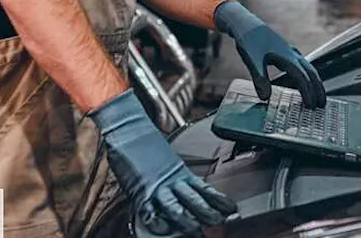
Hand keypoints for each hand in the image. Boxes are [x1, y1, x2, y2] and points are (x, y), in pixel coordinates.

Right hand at [90, 90, 236, 235]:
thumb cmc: (147, 148)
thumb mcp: (170, 164)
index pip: (205, 189)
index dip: (219, 200)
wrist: (129, 132)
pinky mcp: (139, 193)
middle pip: (194, 200)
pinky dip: (156, 221)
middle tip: (219, 223)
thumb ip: (180, 180)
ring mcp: (156, 188)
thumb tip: (195, 196)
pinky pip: (149, 211)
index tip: (232, 210)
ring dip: (186, 221)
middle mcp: (172, 182)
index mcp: (181, 174)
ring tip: (196, 231)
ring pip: (175, 207)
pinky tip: (163, 228)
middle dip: (207, 213)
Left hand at [214, 0, 326, 107]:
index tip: (311, 105)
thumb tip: (265, 98)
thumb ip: (260, 79)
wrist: (246, 24)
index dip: (308, 92)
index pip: (302, 77)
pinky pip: (303, 66)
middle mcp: (292, 54)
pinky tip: (304, 83)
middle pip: (311, 73)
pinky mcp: (287, 52)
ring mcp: (291, 52)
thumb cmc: (249, 40)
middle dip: (318, 89)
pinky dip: (308, 77)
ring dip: (315, 83)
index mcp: (286, 56)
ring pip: (309, 69)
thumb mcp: (252, 60)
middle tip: (321, 105)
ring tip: (318, 97)